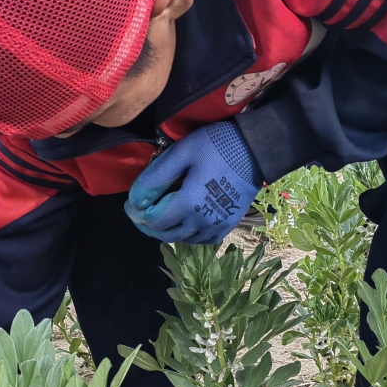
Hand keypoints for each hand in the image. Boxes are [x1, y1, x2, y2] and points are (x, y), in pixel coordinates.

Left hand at [125, 122, 262, 244]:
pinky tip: (184, 222)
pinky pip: (201, 240)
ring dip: (167, 231)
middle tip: (140, 212)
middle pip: (165, 234)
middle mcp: (201, 222)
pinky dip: (188, 235)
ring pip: (182, 239)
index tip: (130, 204)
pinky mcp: (227, 226)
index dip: (137, 214)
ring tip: (160, 215)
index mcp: (188, 204)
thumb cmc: (217, 146)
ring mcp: (215, 227)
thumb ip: (156, 176)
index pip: (152, 220)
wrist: (256, 150)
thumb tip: (136, 197)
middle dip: (147, 226)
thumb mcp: (182, 153)